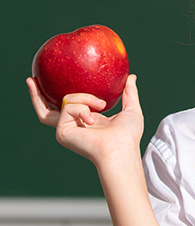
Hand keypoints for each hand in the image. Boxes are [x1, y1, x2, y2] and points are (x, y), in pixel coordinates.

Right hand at [26, 74, 143, 165]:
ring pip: (65, 101)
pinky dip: (82, 108)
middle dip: (37, 95)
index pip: (68, 107)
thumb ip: (129, 93)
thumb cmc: (128, 135)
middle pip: (46, 109)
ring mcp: (65, 129)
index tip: (55, 80)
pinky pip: (68, 107)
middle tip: (32, 79)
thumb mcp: (131, 109)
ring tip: (101, 105)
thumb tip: (131, 77)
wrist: (121, 148)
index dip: (59, 95)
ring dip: (85, 98)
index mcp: (86, 121)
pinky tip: (93, 119)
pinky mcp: (62, 132)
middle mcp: (73, 126)